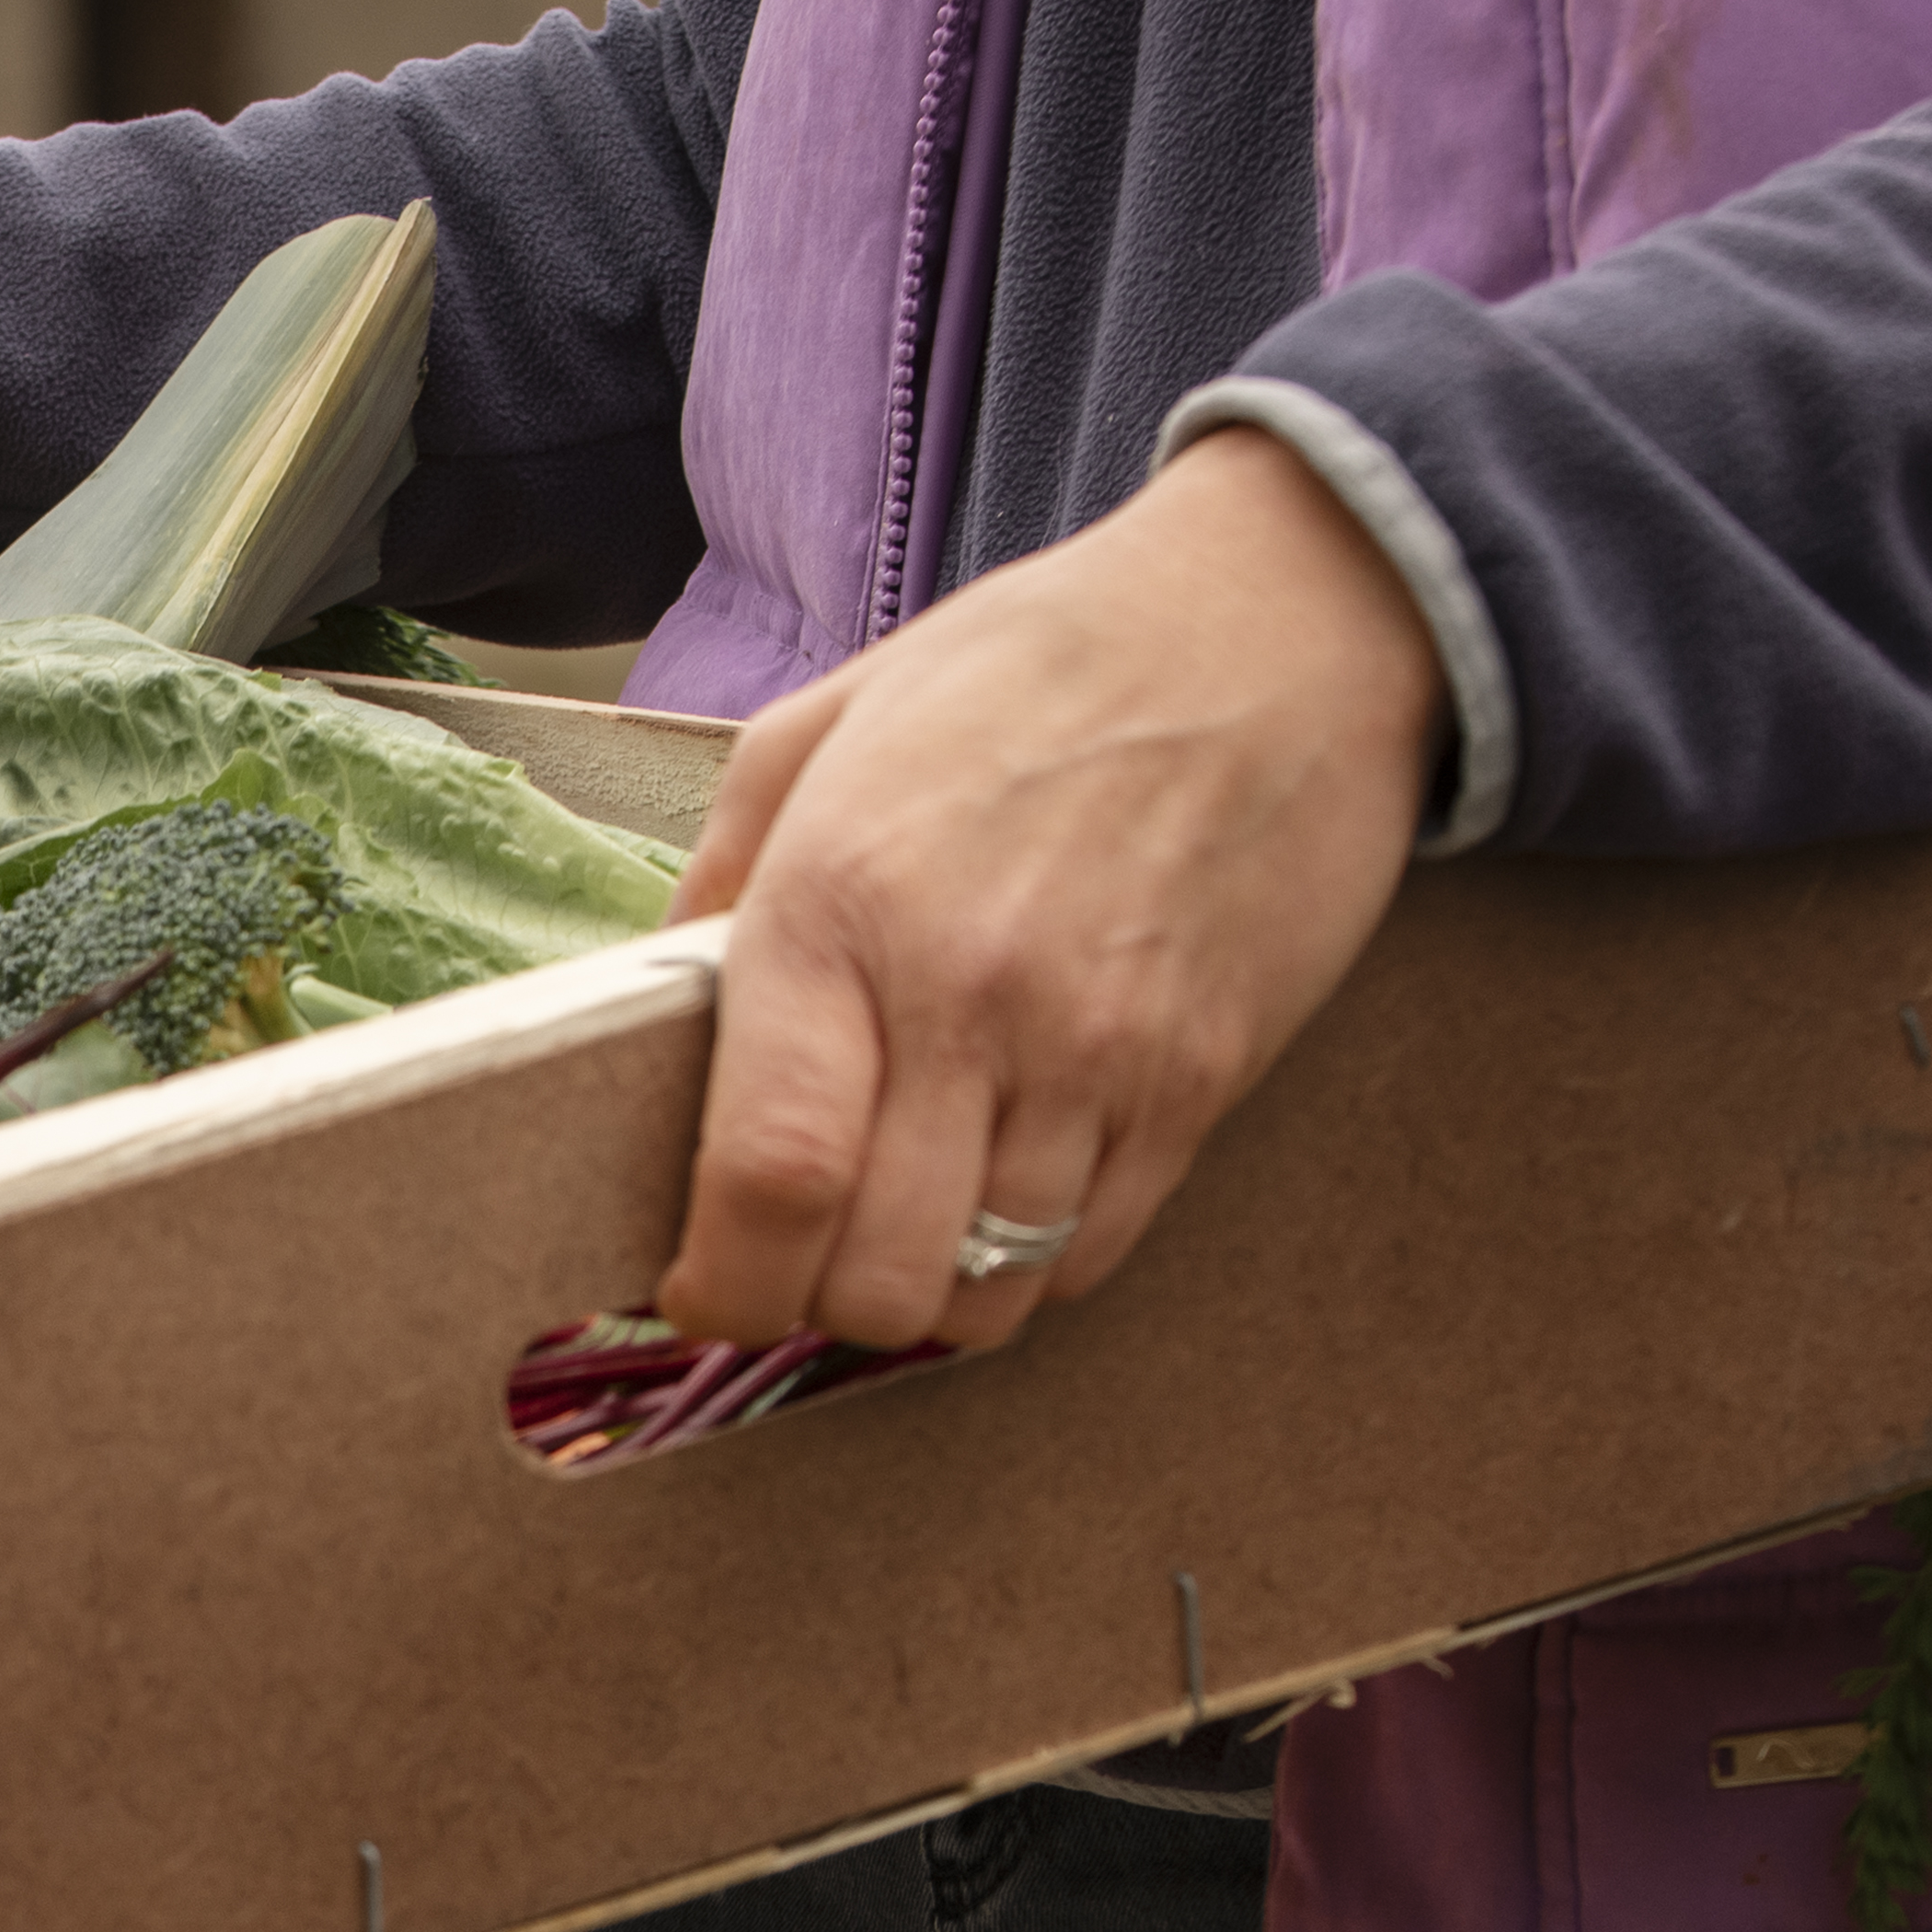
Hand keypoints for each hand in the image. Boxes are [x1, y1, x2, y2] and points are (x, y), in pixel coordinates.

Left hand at [657, 426, 1445, 1355]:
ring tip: (903, 1234)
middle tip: (800, 1262)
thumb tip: (654, 1001)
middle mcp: (970, 999)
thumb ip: (724, 871)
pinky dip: (1032, 1269)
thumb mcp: (830, 721)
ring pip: (988, 1291)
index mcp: (843, 907)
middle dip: (813, 1309)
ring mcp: (1098, 1053)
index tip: (698, 1290)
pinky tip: (1004, 1201)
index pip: (771, 1176)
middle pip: (876, 1276)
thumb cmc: (1037, 663)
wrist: (1277, 622)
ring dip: (926, 1300)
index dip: (720, 1282)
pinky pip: (1096, 1253)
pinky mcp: (1199, 1080)